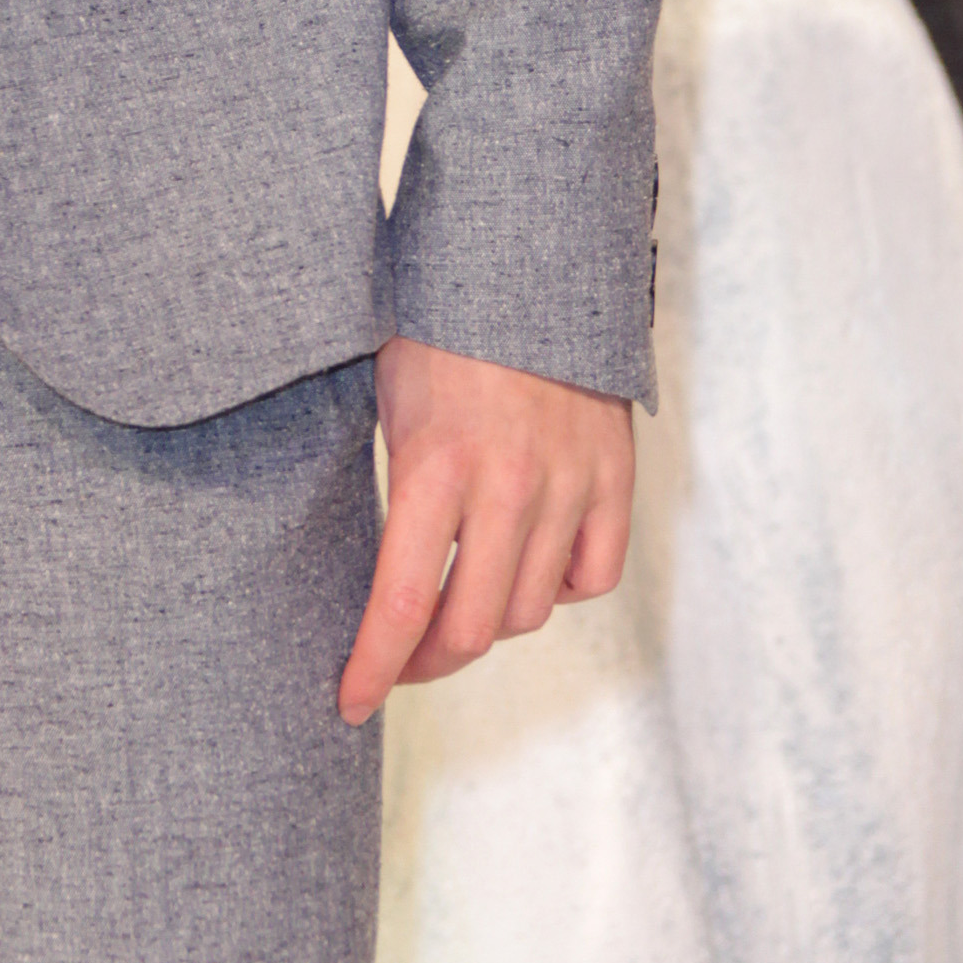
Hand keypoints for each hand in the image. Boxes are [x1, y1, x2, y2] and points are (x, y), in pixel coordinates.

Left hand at [338, 333, 631, 725]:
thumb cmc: (434, 324)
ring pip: (529, 609)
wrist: (526, 259)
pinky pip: (593, 576)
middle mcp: (507, 485)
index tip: (348, 702)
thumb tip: (367, 578)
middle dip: (424, 662)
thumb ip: (390, 487)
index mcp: (435, 463)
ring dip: (488, 621)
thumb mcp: (384, 394)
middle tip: (400, 661)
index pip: (401, 605)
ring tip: (458, 601)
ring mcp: (568, 483)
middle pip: (470, 627)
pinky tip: (529, 564)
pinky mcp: (613, 475)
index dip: (372, 669)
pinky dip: (560, 587)